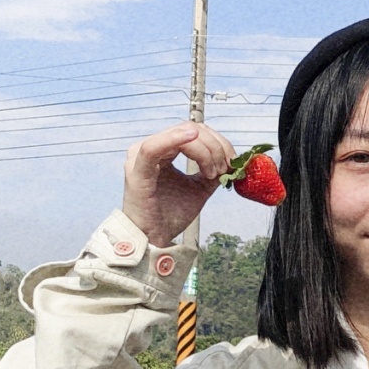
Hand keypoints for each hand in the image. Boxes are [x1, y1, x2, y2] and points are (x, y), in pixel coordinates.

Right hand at [122, 123, 235, 247]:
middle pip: (191, 130)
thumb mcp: (199, 188)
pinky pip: (154, 147)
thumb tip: (232, 160)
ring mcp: (141, 156)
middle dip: (215, 147)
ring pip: (181, 135)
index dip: (218, 142)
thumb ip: (213, 170)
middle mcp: (151, 147)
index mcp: (163, 150)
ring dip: (205, 151)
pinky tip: (192, 138)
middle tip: (222, 170)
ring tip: (212, 173)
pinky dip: (175, 139)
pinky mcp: (136, 170)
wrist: (153, 238)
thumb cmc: (170, 215)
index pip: (195, 132)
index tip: (231, 163)